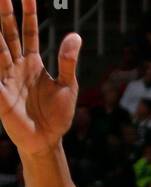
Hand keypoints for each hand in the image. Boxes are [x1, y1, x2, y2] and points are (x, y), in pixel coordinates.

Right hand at [0, 0, 81, 155]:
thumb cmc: (58, 116)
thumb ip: (68, 62)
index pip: (28, 31)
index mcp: (33, 63)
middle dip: (4, 13)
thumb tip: (76, 36)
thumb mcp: (68, 87)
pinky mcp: (0, 95)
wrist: (47, 142)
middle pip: (8, 34)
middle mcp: (17, 66)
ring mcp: (6, 79)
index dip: (28, 13)